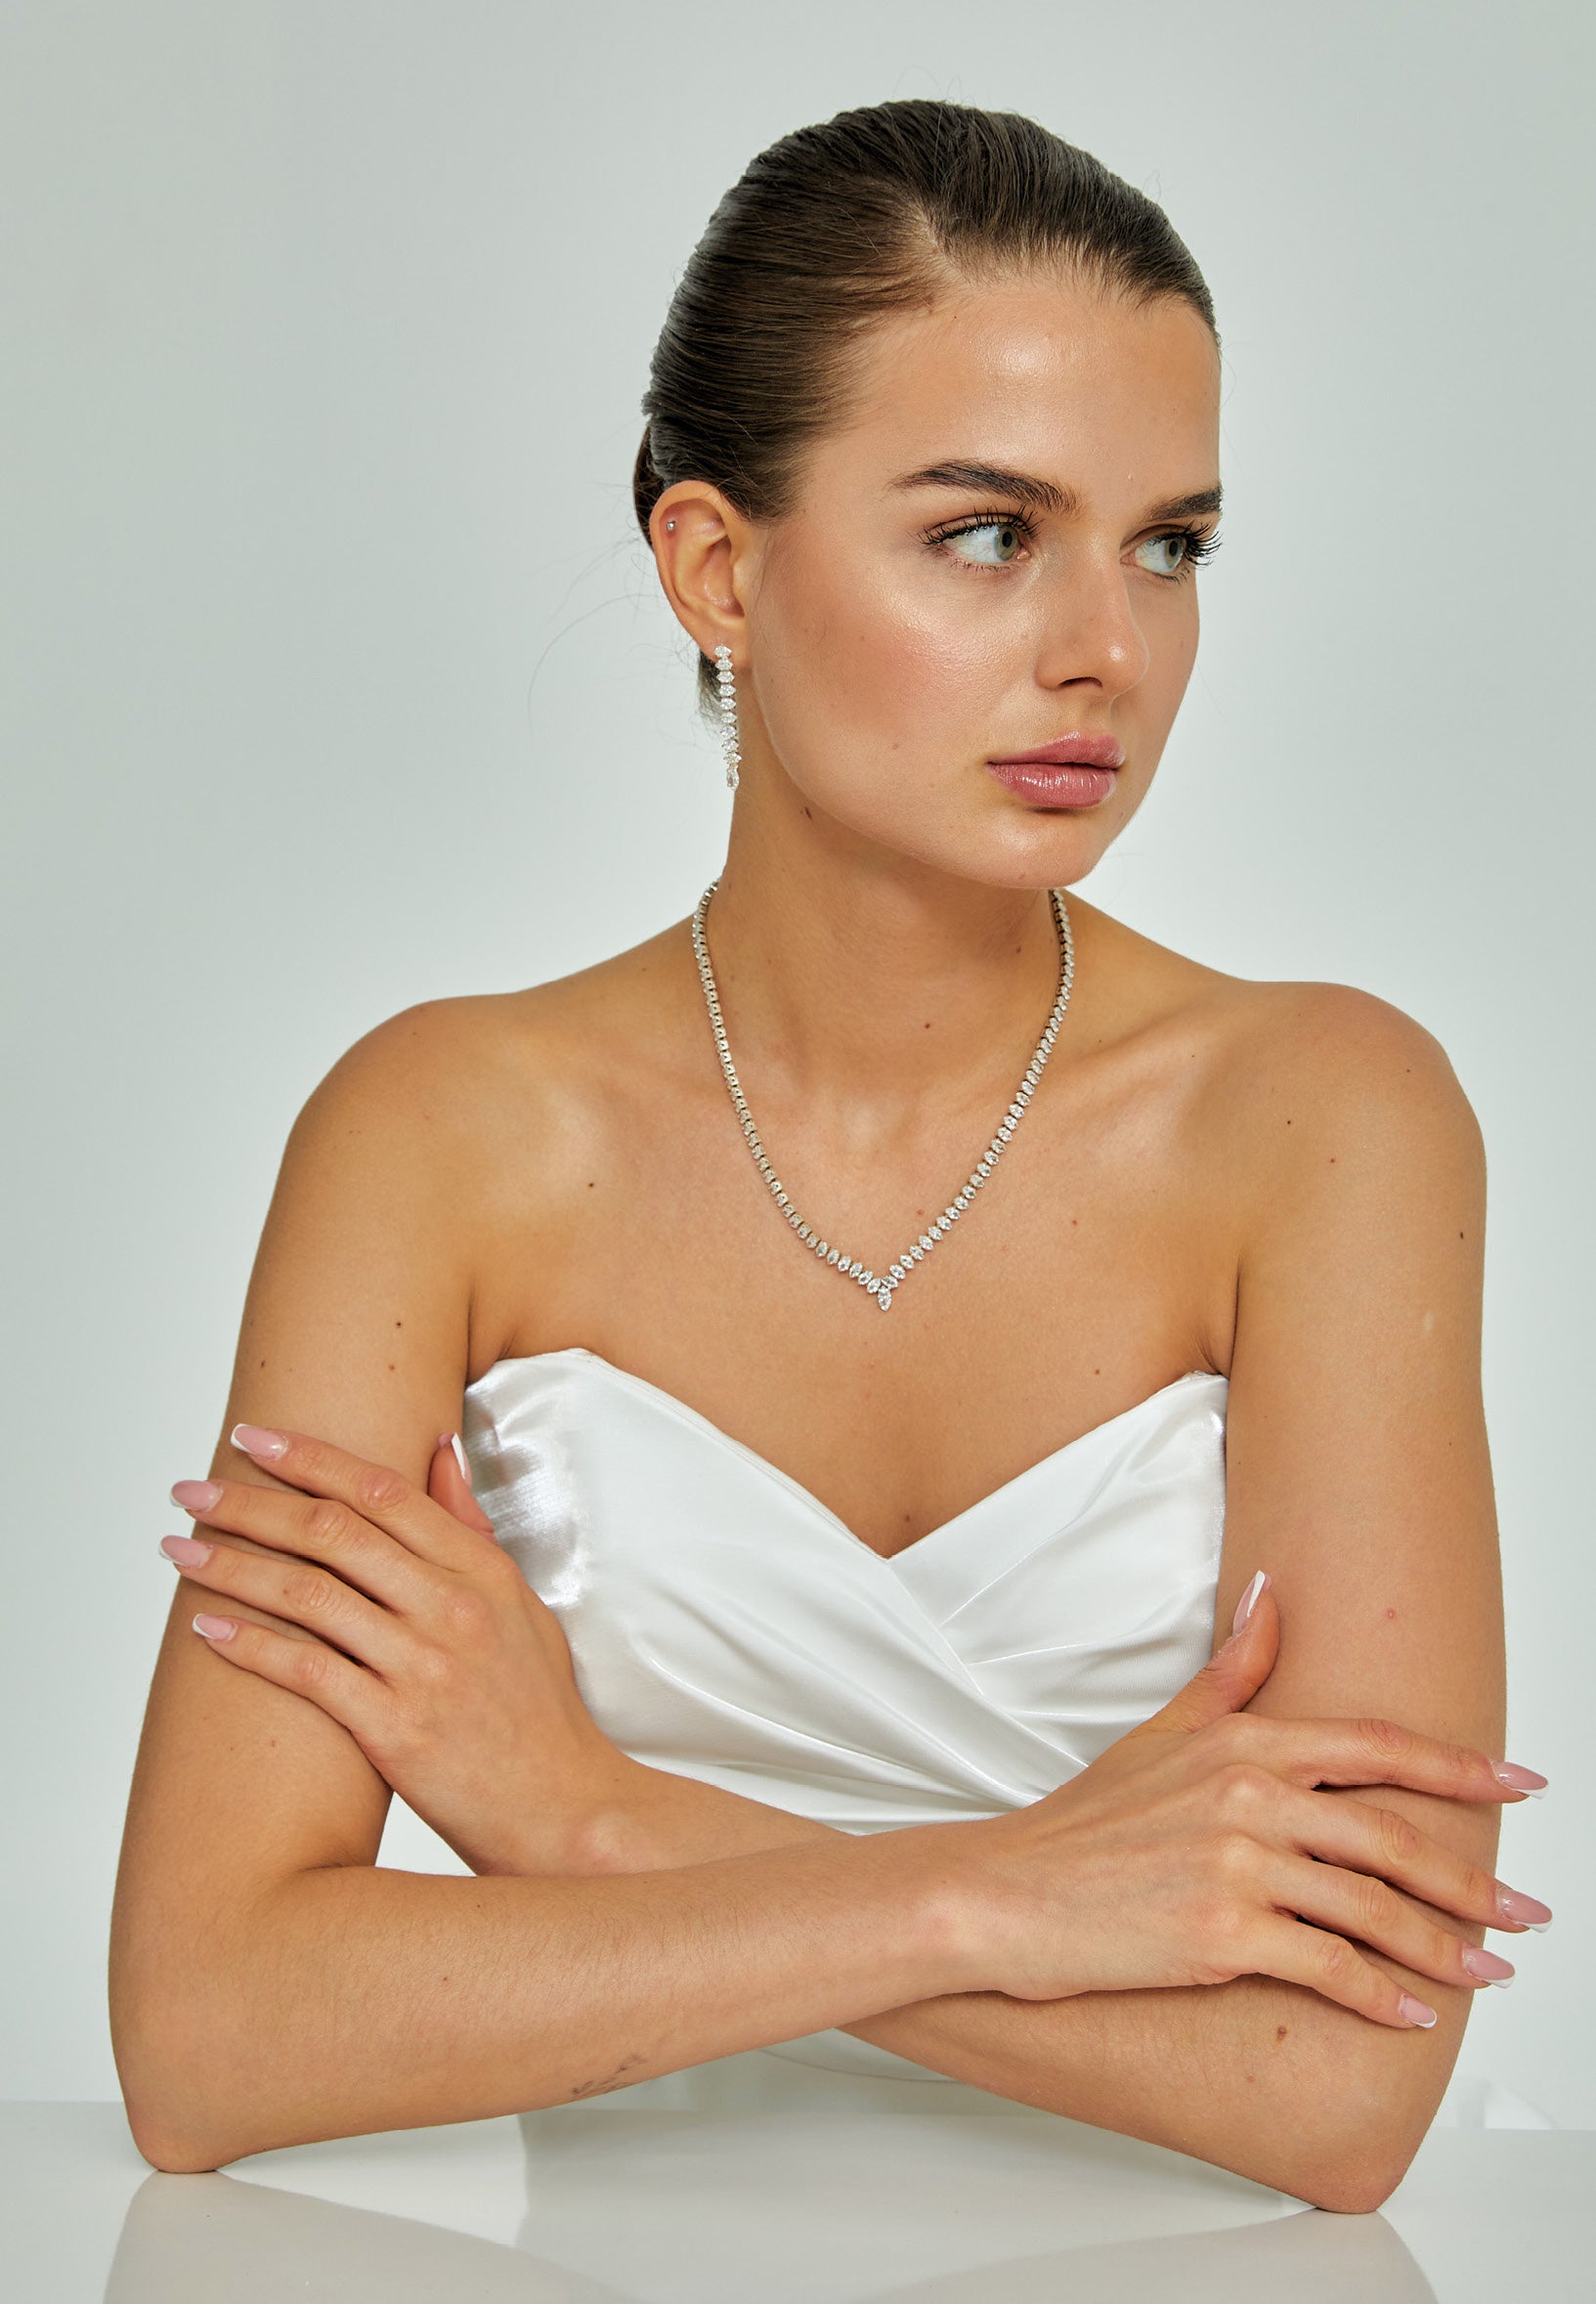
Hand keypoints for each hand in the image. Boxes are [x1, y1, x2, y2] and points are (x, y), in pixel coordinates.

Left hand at [164, 1423, 654, 1877]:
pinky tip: (205, 1629)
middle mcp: (452, 1608)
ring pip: (307, 1595)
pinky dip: (249, 1646)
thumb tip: (438, 1449)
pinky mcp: (395, 1728)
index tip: (254, 1438)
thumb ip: (472, 1528)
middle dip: (250, 1504)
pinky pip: (306, 1672)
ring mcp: (423, 1668)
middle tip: (191, 1491)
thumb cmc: (539, 1709)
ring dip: (230, 1567)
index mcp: (482, 1570)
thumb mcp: (522, 1604)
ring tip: (177, 1551)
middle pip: (332, 1532)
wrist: (563, 1808)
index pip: (383, 1491)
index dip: (310, 1458)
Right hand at [952, 1573, 1550, 2025]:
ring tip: (1488, 1975)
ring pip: (1371, 1908)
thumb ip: (1230, 1671)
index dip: (1457, 1766)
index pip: (1375, 1746)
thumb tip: (1269, 1594)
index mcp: (1243, 1744)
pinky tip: (1411, 2014)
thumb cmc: (1083, 1824)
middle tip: (1526, 1910)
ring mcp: (1237, 1865)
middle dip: (1472, 1879)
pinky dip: (1379, 1997)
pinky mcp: (1222, 1933)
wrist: (1007, 1895)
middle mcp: (1249, 1796)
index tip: (1518, 1784)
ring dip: (1442, 1950)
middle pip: (1390, 1834)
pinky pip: (1327, 1968)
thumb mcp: (1160, 1733)